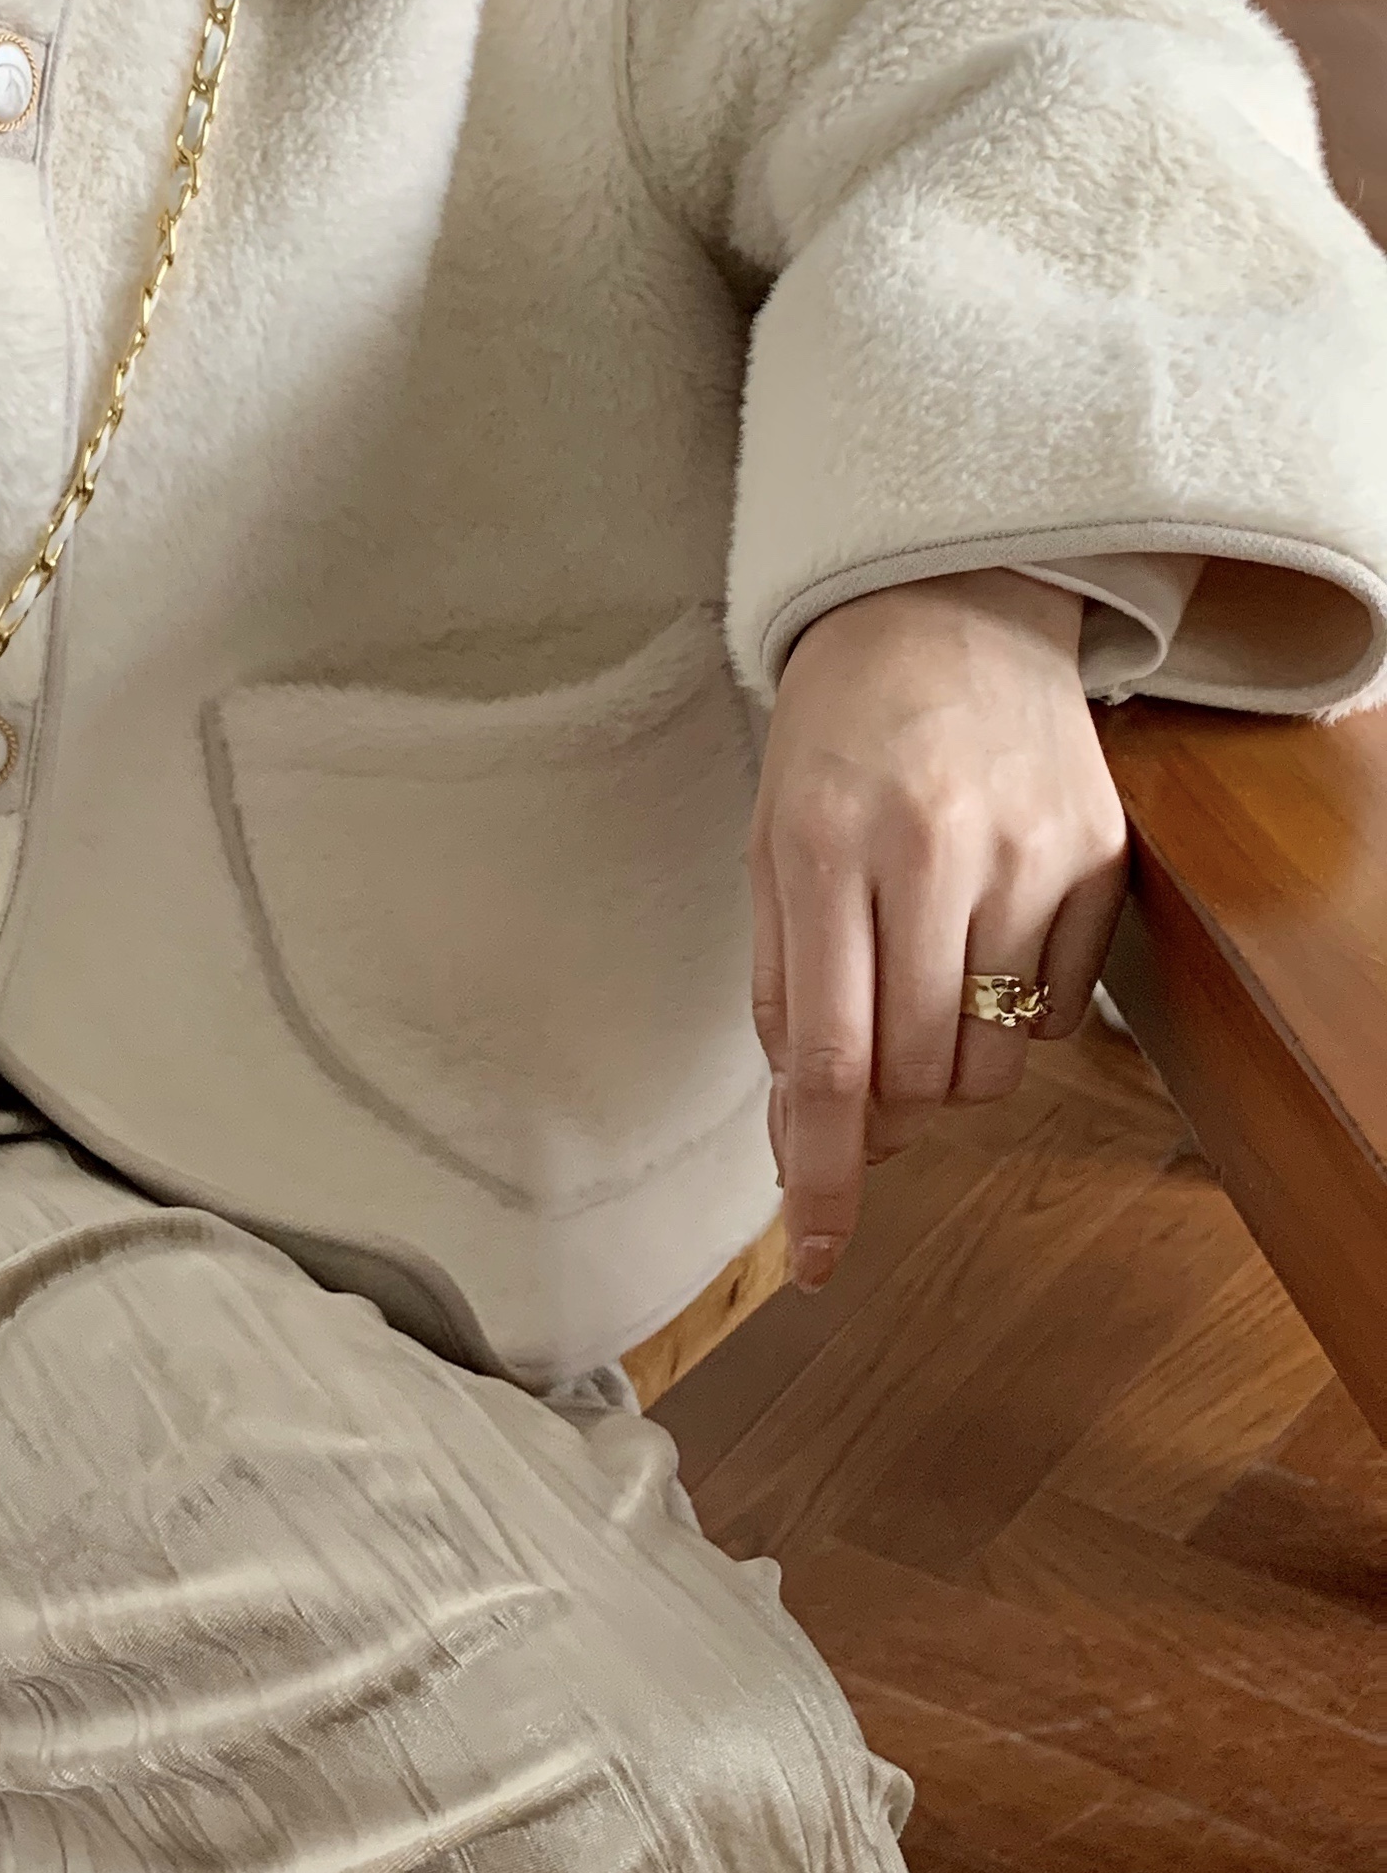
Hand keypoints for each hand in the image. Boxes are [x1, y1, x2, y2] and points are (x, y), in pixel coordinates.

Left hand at [750, 568, 1129, 1291]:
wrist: (944, 614)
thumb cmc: (833, 741)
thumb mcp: (769, 848)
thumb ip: (784, 990)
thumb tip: (806, 1130)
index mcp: (823, 851)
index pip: (830, 1062)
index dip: (822, 1174)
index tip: (816, 1258)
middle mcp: (933, 854)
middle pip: (919, 1077)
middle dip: (883, 1115)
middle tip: (863, 1080)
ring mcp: (1033, 856)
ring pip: (994, 1064)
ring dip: (946, 1075)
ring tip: (916, 992)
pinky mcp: (1103, 858)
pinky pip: (1059, 1016)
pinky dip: (1010, 1020)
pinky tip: (979, 946)